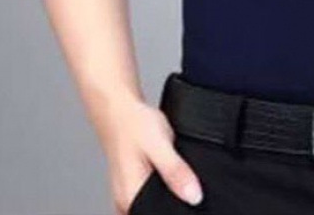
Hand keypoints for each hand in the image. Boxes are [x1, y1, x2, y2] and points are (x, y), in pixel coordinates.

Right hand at [95, 94, 202, 213]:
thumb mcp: (160, 145)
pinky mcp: (132, 184)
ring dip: (168, 198)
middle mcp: (126, 200)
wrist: (119, 109)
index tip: (191, 201)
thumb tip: (194, 196)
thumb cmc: (134, 124)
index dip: (178, 212)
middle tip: (184, 183)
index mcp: (132, 197)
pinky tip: (170, 177)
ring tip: (178, 178)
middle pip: (156, 212)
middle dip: (174, 206)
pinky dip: (163, 190)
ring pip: (153, 206)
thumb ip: (175, 172)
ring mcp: (128, 193)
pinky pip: (150, 196)